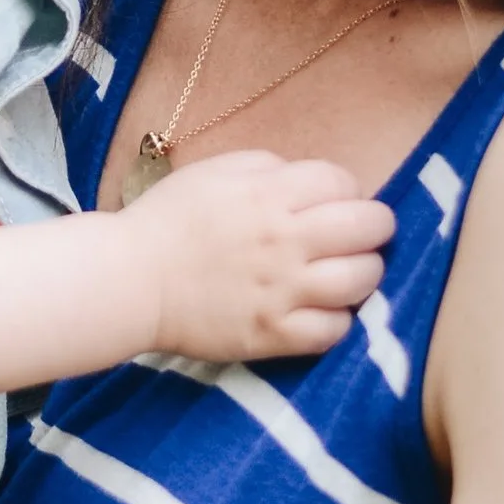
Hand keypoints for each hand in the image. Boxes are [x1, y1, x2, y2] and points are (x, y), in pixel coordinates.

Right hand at [122, 149, 394, 361]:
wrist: (129, 280)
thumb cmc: (170, 220)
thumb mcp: (217, 171)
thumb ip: (270, 168)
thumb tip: (313, 183)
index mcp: (270, 193)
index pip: (344, 183)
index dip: (347, 190)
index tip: (333, 203)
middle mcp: (284, 240)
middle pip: (369, 227)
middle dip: (374, 227)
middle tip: (358, 236)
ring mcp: (282, 291)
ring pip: (362, 280)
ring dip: (363, 273)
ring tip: (347, 274)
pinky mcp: (273, 334)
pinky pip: (334, 331)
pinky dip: (338, 320)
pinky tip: (323, 311)